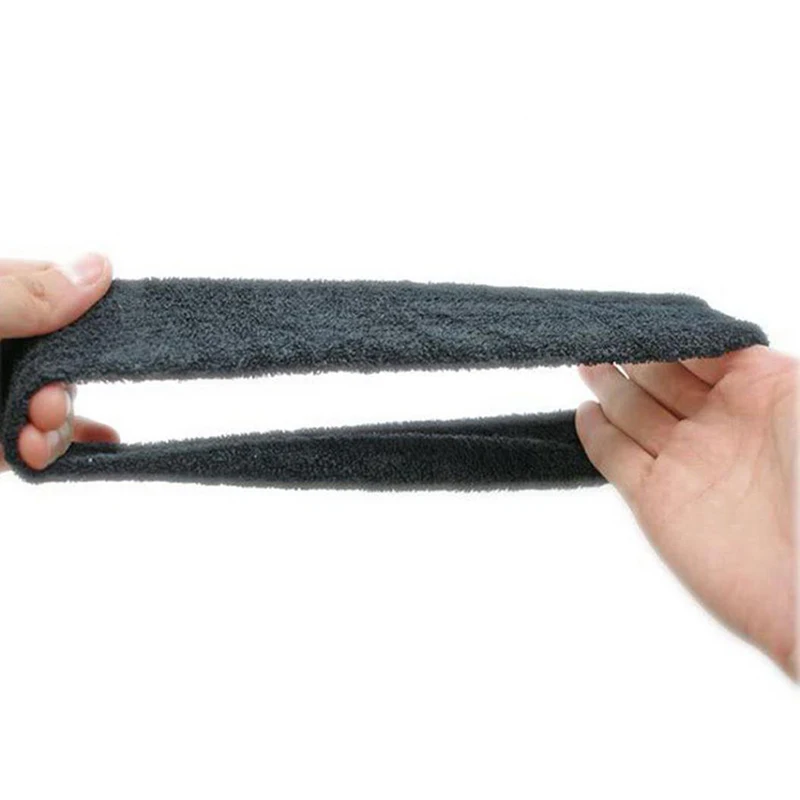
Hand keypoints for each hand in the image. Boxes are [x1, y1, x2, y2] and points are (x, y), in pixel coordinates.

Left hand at [0, 255, 118, 472]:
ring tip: (34, 441)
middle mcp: (0, 343)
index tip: (109, 336)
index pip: (52, 291)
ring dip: (58, 426)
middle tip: (45, 407)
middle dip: (63, 388)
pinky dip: (61, 450)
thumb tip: (101, 268)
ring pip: (51, 405)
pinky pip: (33, 444)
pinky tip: (96, 449)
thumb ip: (25, 296)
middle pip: (60, 357)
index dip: (86, 316)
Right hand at [576, 346, 796, 676]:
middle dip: (633, 353)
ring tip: (587, 360)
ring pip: (634, 413)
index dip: (670, 333)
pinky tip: (586, 412)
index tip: (641, 315)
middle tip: (602, 332)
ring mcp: (685, 462)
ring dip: (609, 385)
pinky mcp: (654, 499)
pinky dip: (597, 435)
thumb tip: (710, 336)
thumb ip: (754, 362)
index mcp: (761, 395)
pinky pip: (615, 457)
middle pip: (662, 378)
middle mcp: (719, 425)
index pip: (702, 354)